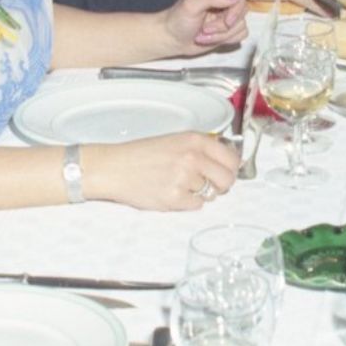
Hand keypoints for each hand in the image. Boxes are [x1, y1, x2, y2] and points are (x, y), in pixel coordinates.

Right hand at [85, 131, 238, 210]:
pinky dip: (187, 203)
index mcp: (194, 140)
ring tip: (180, 185)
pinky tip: (172, 193)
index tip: (226, 172)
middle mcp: (192, 158)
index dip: (231, 168)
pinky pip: (196, 206)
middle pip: (227, 179)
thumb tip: (225, 161)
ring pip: (211, 194)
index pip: (231, 158)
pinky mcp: (174, 198)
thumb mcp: (175, 140)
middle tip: (210, 185)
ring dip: (200, 193)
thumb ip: (201, 148)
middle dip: (222, 185)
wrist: (114, 168)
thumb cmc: (142, 154)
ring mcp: (184, 179)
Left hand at [160, 0, 247, 56]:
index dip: (236, 9)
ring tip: (204, 33)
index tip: (226, 21)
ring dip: (221, 34)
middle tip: (205, 29)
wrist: (172, 38)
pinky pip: (240, 34)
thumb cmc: (177, 20)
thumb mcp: (191, 5)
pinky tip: (210, 37)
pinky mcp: (230, 26)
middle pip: (243, 10)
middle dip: (224, 25)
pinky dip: (225, 40)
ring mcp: (228, 12)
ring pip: (241, 25)